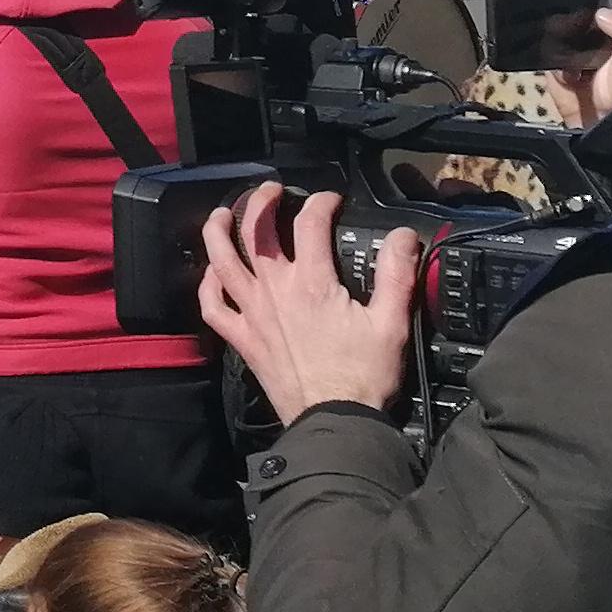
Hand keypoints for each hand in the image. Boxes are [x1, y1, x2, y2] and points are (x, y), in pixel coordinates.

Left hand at [197, 187, 415, 425]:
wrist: (335, 420)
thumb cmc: (364, 376)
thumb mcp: (391, 322)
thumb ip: (397, 274)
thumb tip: (403, 236)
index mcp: (311, 283)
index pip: (310, 224)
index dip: (321, 203)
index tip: (331, 200)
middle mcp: (274, 291)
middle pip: (256, 232)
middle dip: (261, 201)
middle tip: (271, 190)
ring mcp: (252, 314)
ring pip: (222, 262)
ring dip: (219, 231)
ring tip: (224, 212)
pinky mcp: (242, 339)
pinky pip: (213, 306)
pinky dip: (208, 285)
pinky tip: (212, 274)